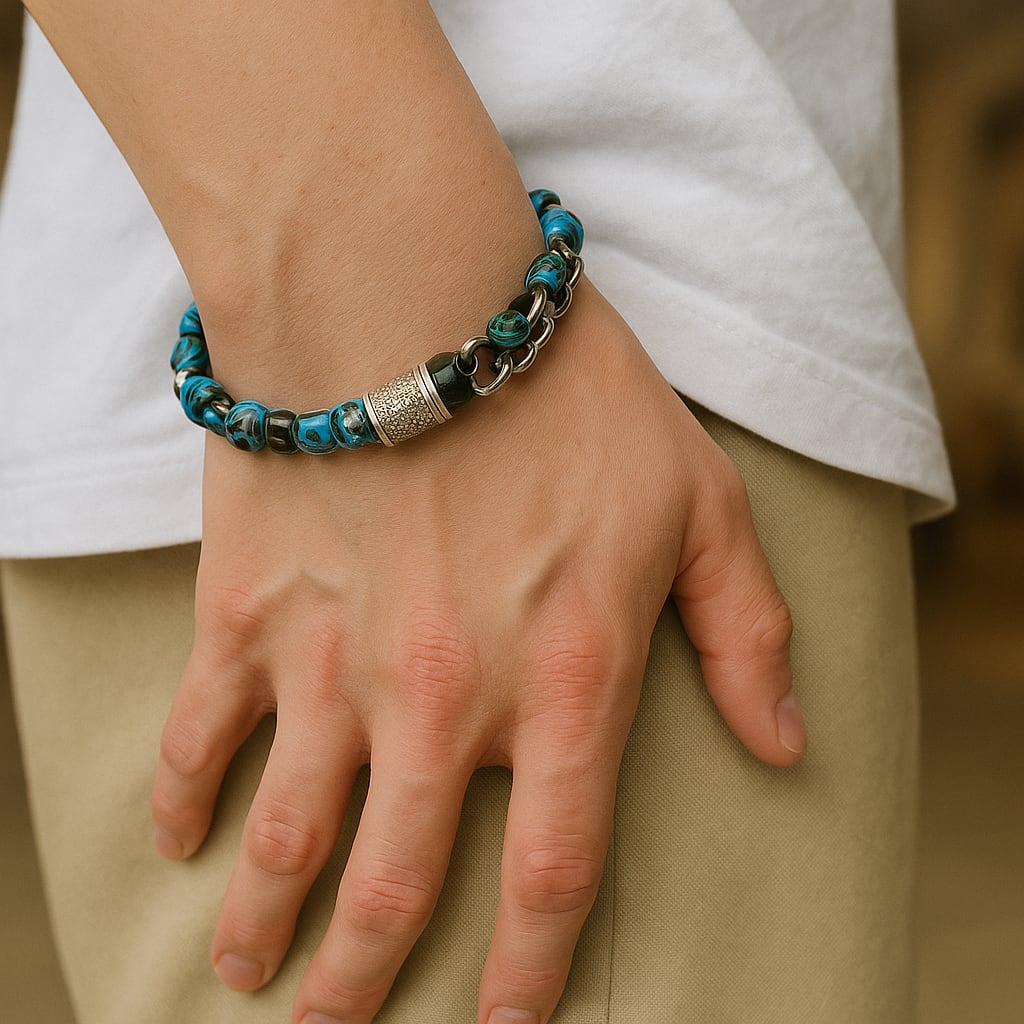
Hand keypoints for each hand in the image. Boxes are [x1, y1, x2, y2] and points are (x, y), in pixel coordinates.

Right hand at [150, 281, 803, 1023]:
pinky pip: (199, 735)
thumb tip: (787, 746)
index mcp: (563, 686)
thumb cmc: (566, 393)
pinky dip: (181, 801)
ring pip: (286, 840)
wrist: (413, 293)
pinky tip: (176, 845)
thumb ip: (746, 634)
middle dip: (363, 985)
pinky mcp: (248, 614)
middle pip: (393, 892)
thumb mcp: (700, 503)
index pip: (549, 878)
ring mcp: (333, 666)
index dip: (521, 980)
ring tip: (246, 978)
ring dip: (263, 926)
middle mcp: (443, 704)